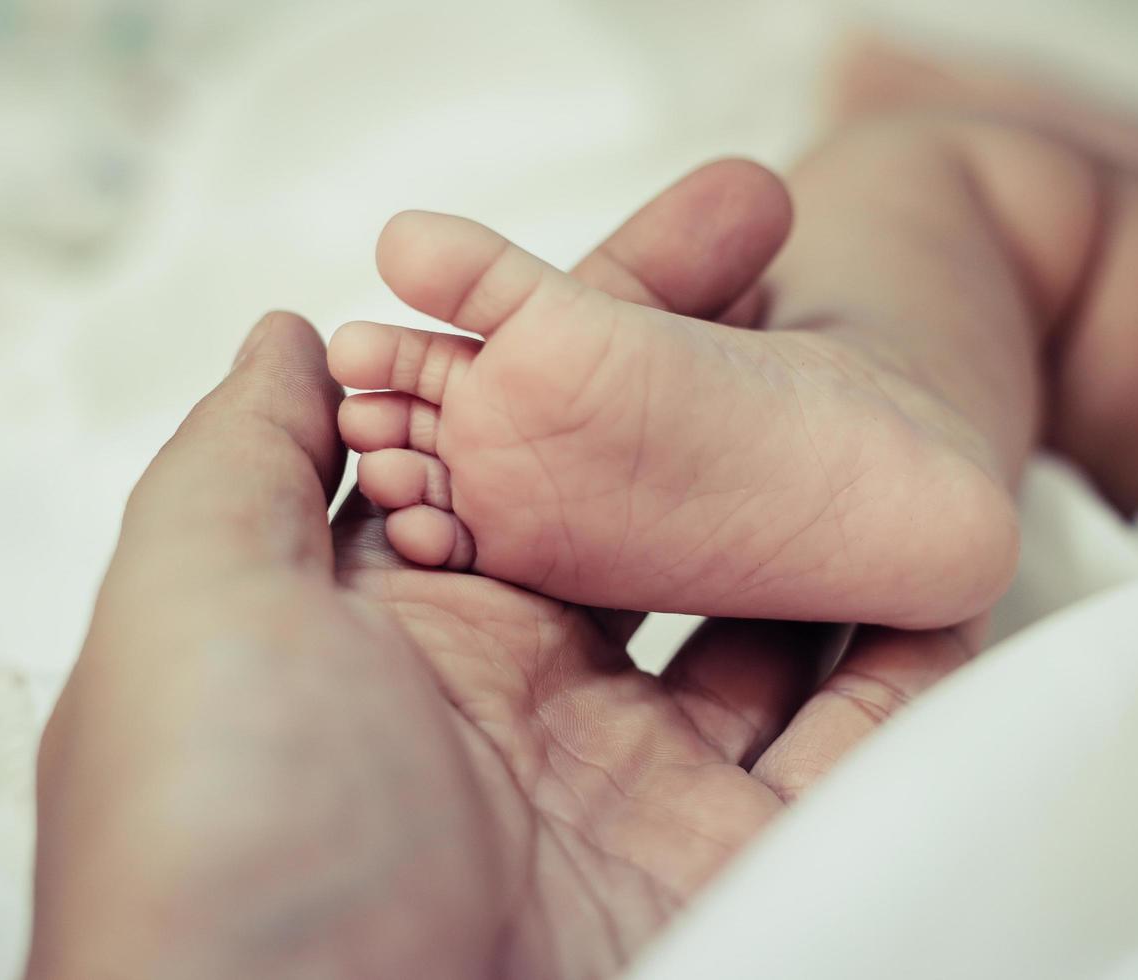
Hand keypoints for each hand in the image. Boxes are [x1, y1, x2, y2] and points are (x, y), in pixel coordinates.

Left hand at [27, 161, 970, 978]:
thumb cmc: (230, 840)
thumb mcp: (193, 615)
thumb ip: (243, 462)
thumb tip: (298, 333)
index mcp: (402, 624)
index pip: (524, 438)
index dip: (601, 330)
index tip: (696, 242)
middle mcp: (523, 695)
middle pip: (650, 506)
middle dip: (722, 393)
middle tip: (803, 260)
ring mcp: (634, 780)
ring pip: (760, 619)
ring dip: (820, 519)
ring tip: (892, 407)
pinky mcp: (729, 864)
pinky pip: (844, 747)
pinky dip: (903, 660)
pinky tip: (944, 561)